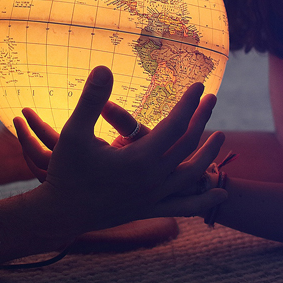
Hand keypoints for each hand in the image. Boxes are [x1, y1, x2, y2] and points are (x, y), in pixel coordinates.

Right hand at [13, 66, 226, 232]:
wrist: (61, 215)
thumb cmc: (65, 172)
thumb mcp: (73, 132)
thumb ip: (91, 100)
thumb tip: (104, 67)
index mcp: (140, 159)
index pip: (175, 124)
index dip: (189, 102)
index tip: (199, 85)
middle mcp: (154, 179)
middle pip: (188, 144)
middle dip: (202, 118)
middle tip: (212, 98)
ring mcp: (154, 197)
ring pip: (192, 173)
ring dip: (208, 154)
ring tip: (221, 137)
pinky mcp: (150, 209)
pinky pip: (184, 206)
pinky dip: (204, 200)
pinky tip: (221, 195)